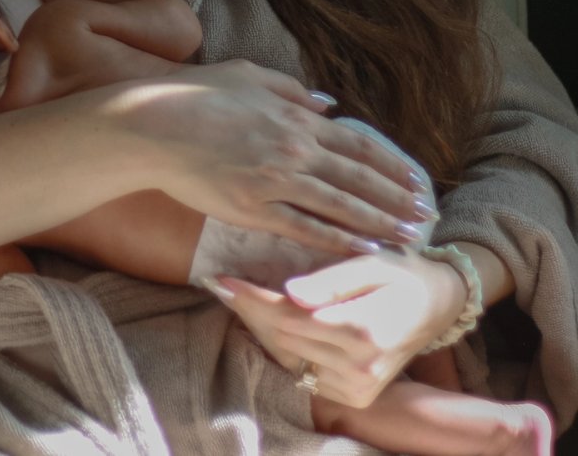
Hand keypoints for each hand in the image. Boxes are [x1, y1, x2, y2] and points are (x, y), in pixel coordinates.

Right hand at [118, 60, 429, 255]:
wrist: (154, 124)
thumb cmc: (195, 95)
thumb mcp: (247, 75)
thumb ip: (291, 89)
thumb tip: (328, 103)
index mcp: (294, 117)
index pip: (355, 145)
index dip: (389, 164)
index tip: (415, 178)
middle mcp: (294, 149)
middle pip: (358, 178)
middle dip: (395, 198)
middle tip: (424, 213)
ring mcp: (276, 181)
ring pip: (341, 207)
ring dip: (379, 224)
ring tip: (407, 237)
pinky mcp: (255, 210)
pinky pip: (307, 229)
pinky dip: (340, 241)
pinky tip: (364, 250)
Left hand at [212, 249, 467, 407]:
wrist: (438, 305)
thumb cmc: (403, 272)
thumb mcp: (372, 262)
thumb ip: (332, 280)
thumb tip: (290, 293)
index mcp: (364, 332)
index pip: (292, 316)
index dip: (254, 297)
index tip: (222, 278)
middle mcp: (359, 368)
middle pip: (285, 337)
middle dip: (249, 309)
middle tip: (218, 284)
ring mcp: (357, 387)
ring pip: (289, 356)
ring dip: (258, 328)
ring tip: (232, 298)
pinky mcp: (355, 395)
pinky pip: (304, 369)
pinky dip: (280, 345)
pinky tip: (261, 321)